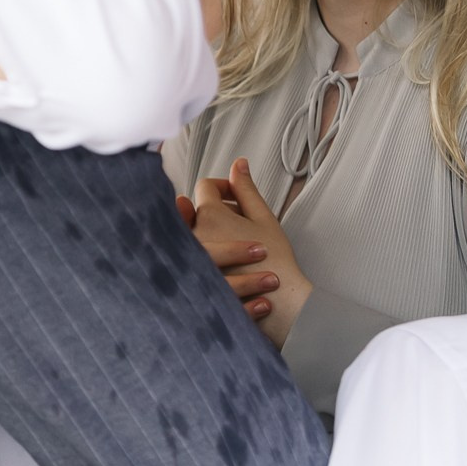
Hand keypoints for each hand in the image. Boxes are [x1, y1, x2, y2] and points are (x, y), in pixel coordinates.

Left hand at [183, 159, 312, 348]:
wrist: (278, 301)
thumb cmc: (274, 259)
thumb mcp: (264, 217)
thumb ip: (246, 188)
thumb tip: (238, 164)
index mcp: (209, 214)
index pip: (205, 186)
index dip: (224, 186)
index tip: (239, 198)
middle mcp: (192, 232)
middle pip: (195, 207)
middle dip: (217, 208)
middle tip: (241, 221)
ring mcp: (188, 256)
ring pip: (190, 232)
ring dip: (211, 230)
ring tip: (236, 240)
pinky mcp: (191, 276)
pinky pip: (188, 257)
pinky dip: (204, 253)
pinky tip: (226, 260)